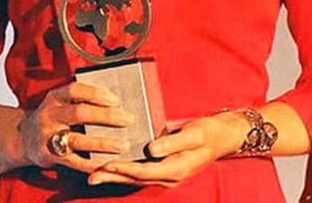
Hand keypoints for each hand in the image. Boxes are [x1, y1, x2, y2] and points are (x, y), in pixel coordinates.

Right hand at [17, 82, 134, 173]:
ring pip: (77, 139)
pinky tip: (108, 163)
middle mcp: (49, 115)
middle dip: (106, 116)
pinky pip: (74, 161)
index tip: (115, 99)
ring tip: (123, 144)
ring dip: (102, 142)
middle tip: (128, 119)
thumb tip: (114, 99)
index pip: (75, 90)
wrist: (22, 138)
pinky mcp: (49, 156)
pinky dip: (92, 164)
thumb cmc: (52, 117)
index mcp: (54, 98)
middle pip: (79, 113)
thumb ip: (81, 99)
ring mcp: (48, 136)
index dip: (95, 94)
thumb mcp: (59, 102)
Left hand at [86, 111, 245, 187]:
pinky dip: (124, 171)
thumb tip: (151, 150)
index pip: (144, 171)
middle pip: (135, 179)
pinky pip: (140, 172)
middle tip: (90, 176)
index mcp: (176, 169)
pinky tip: (110, 166)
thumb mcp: (194, 134)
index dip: (125, 169)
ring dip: (115, 177)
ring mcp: (166, 174)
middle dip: (112, 177)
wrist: (222, 136)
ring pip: (135, 178)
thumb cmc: (208, 132)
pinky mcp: (162, 168)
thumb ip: (172, 142)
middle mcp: (169, 176)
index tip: (107, 164)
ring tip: (93, 174)